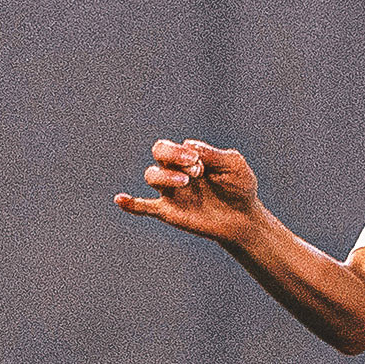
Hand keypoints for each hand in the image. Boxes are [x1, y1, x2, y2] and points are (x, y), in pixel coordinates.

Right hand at [114, 139, 263, 242]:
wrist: (244, 218)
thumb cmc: (239, 187)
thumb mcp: (233, 165)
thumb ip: (213, 154)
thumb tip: (189, 145)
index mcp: (191, 157)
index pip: (177, 146)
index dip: (185, 152)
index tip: (202, 164)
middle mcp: (177, 171)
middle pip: (159, 153)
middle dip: (171, 155)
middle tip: (195, 169)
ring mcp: (172, 191)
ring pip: (152, 176)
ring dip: (165, 176)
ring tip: (185, 182)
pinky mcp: (169, 211)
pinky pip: (144, 206)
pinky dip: (130, 203)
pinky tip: (120, 200)